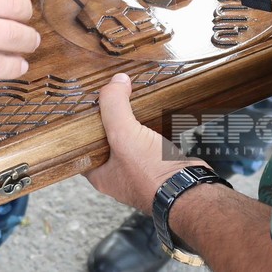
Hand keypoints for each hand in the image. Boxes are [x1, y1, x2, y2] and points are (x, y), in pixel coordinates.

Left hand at [84, 74, 201, 212]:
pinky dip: (151, 125)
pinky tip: (151, 109)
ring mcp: (140, 169)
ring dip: (131, 120)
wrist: (191, 191)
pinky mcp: (160, 164)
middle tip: (108, 96)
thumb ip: (114, 105)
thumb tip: (116, 80)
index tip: (84, 106)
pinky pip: (151, 140)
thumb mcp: (123, 134)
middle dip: (108, 119)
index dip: (80, 127)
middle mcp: (118, 174)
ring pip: (130, 139)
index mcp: (100, 174)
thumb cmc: (152, 174)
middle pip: (106, 139)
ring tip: (127, 97)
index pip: (81, 147)